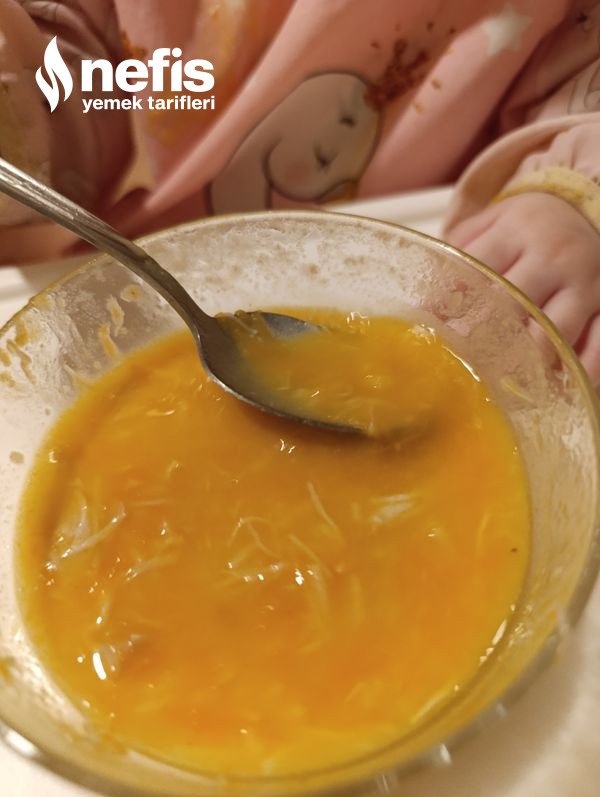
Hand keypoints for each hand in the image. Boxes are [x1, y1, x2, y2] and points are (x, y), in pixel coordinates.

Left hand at [446, 192, 599, 388]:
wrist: (588, 210)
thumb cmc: (528, 227)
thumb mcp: (494, 222)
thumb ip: (460, 252)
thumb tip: (422, 302)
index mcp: (518, 231)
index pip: (476, 269)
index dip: (448, 303)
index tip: (428, 331)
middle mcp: (554, 256)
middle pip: (513, 304)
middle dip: (481, 337)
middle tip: (458, 366)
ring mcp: (585, 284)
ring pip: (555, 331)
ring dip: (525, 362)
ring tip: (499, 387)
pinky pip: (598, 345)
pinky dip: (581, 371)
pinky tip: (556, 392)